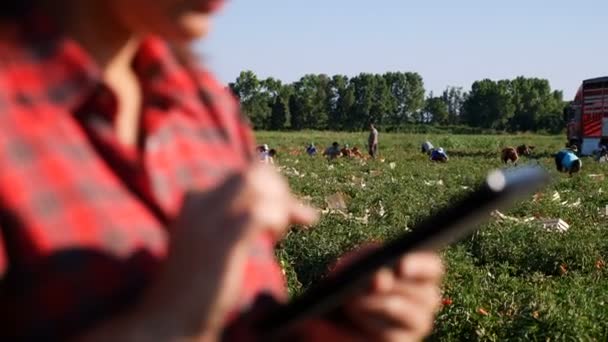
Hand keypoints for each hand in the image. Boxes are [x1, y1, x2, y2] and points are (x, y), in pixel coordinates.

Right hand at [110, 165, 317, 340]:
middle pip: (252, 172)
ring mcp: (209, 221)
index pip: (242, 176)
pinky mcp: (221, 243)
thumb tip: (270, 212)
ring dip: (281, 204)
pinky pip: (258, 213)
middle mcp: (200, 204)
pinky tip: (274, 241)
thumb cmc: (194, 287)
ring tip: (279, 235)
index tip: (294, 213)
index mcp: (195, 201)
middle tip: (297, 219)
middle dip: (282, 189)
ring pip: (255, 182)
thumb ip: (230, 223)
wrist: (166, 319)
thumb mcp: (209, 244)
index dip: (274, 189)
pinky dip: (276, 219)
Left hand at [296, 252, 443, 341]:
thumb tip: (381, 280)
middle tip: (373, 281)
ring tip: (355, 299)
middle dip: (396, 286)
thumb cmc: (351, 281)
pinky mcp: (402, 340)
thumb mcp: (354, 263)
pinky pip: (394, 334)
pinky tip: (357, 315)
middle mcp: (425, 299)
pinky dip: (372, 323)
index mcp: (419, 273)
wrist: (336, 311)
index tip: (401, 265)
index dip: (421, 265)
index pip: (433, 268)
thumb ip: (367, 262)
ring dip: (380, 304)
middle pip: (426, 294)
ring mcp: (417, 323)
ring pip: (412, 314)